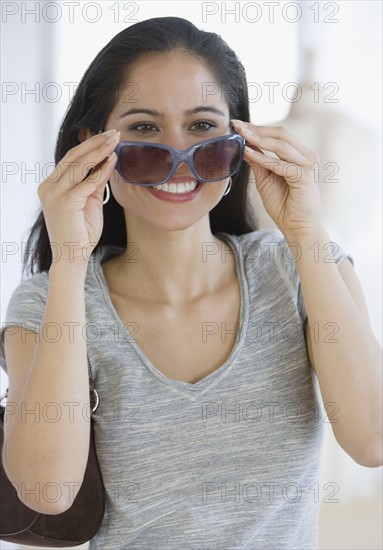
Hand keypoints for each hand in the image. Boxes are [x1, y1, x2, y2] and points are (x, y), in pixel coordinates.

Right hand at [37, 130, 118, 264]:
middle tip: (114, 133)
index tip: (107, 137)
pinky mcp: (65, 202)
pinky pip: (87, 182)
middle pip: (74, 157)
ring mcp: (55, 194)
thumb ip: (94, 182)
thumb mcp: (89, 202)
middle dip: (95, 143)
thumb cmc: (81, 232)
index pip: (71, 159)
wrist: (72, 257)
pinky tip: (113, 162)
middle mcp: (48, 187)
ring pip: (79, 165)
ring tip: (115, 141)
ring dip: (100, 151)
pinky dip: (101, 171)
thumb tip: (106, 162)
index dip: (89, 146)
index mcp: (51, 185)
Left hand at [232, 120, 322, 239]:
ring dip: (258, 139)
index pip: (278, 135)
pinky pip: (280, 164)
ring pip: (281, 145)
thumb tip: (244, 145)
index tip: (238, 125)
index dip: (257, 128)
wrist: (297, 227)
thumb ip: (258, 162)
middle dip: (257, 129)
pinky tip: (247, 153)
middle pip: (281, 134)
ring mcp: (307, 165)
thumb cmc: (284, 206)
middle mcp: (306, 156)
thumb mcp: (265, 179)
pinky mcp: (305, 176)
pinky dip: (263, 158)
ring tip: (241, 135)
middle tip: (237, 125)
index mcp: (299, 155)